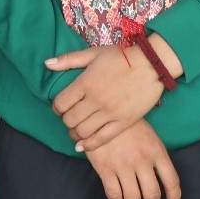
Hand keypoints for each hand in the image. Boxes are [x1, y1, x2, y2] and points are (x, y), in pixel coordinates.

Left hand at [46, 35, 179, 152]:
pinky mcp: (124, 122)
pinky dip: (89, 145)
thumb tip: (46, 63)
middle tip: (69, 118)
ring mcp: (110, 112)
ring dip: (75, 134)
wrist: (152, 62)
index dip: (56, 108)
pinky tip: (83, 146)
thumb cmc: (122, 55)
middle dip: (66, 120)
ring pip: (83, 132)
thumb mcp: (93, 53)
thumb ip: (68, 59)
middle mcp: (95, 99)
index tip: (60, 107)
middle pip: (70, 120)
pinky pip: (102, 139)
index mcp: (86, 82)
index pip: (60, 103)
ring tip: (76, 131)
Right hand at [84, 119, 181, 198]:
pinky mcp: (105, 168)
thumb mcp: (149, 135)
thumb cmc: (127, 123)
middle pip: (152, 194)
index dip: (174, 196)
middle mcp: (142, 161)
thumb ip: (156, 155)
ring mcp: (123, 165)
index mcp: (156, 151)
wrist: (102, 112)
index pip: (171, 180)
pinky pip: (114, 194)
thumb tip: (161, 177)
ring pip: (133, 198)